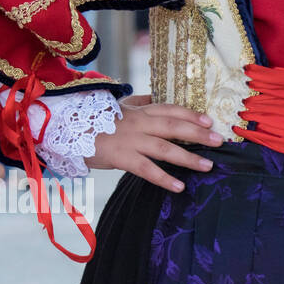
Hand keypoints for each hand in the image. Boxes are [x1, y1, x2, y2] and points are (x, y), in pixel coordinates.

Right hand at [85, 94, 221, 192]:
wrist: (65, 129)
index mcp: (138, 111)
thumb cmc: (93, 119)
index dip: (190, 114)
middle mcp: (137, 123)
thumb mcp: (118, 107)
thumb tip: (157, 97)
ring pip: (164, 148)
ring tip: (207, 166)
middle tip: (218, 141)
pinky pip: (146, 169)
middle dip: (198, 134)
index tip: (209, 121)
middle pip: (172, 126)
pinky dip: (164, 178)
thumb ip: (140, 102)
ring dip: (188, 157)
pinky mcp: (120, 157)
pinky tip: (179, 186)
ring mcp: (130, 140)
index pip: (169, 109)